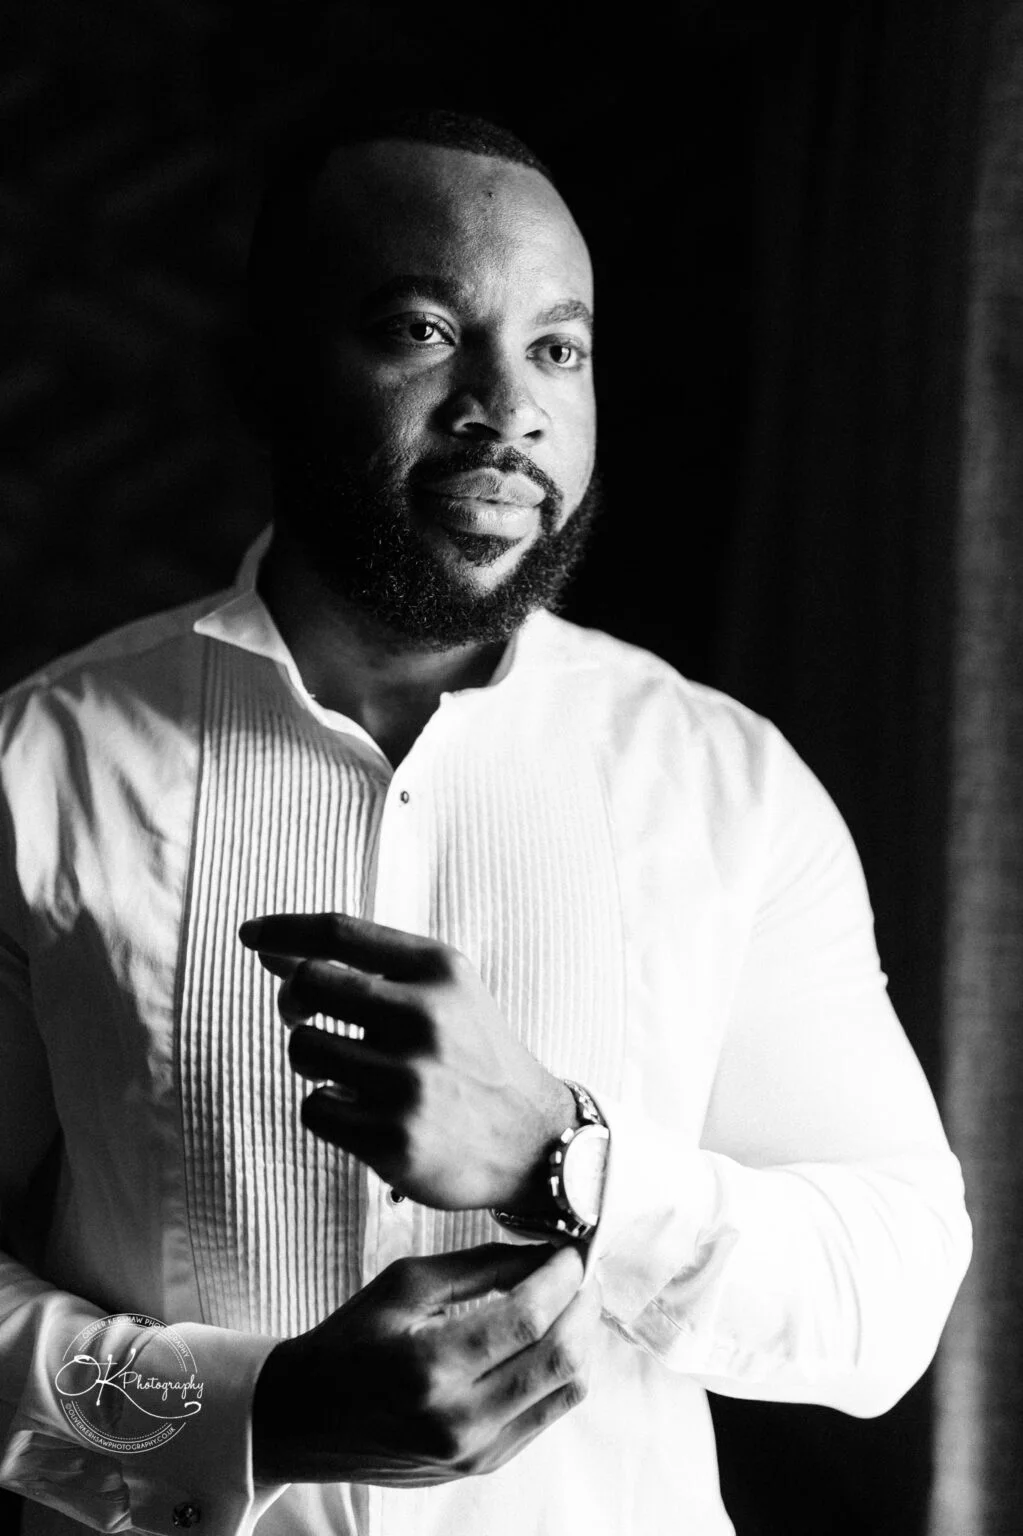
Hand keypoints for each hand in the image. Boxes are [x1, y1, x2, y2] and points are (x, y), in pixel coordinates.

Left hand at [238, 912, 575, 1210]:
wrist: (536, 1140)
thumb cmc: (473, 1056)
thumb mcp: (444, 993)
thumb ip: (368, 967)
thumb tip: (271, 951)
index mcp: (440, 970)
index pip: (339, 932)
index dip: (283, 929)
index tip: (251, 935)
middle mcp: (427, 1017)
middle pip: (309, 982)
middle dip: (293, 1000)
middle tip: (304, 1016)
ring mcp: (411, 1080)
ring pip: (303, 1048)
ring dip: (311, 1059)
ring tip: (347, 1071)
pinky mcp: (395, 1138)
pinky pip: (314, 1107)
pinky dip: (326, 1108)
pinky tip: (361, 1112)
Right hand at [251, 1242, 598, 1486]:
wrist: (307, 1419)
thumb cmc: (349, 1341)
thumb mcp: (404, 1284)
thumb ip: (478, 1266)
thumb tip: (543, 1252)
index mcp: (430, 1367)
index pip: (526, 1320)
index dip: (562, 1278)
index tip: (573, 1249)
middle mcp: (458, 1419)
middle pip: (560, 1358)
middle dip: (584, 1304)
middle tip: (582, 1271)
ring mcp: (475, 1451)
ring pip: (567, 1390)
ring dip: (583, 1338)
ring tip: (573, 1301)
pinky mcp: (483, 1465)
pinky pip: (548, 1415)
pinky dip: (562, 1371)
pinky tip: (551, 1338)